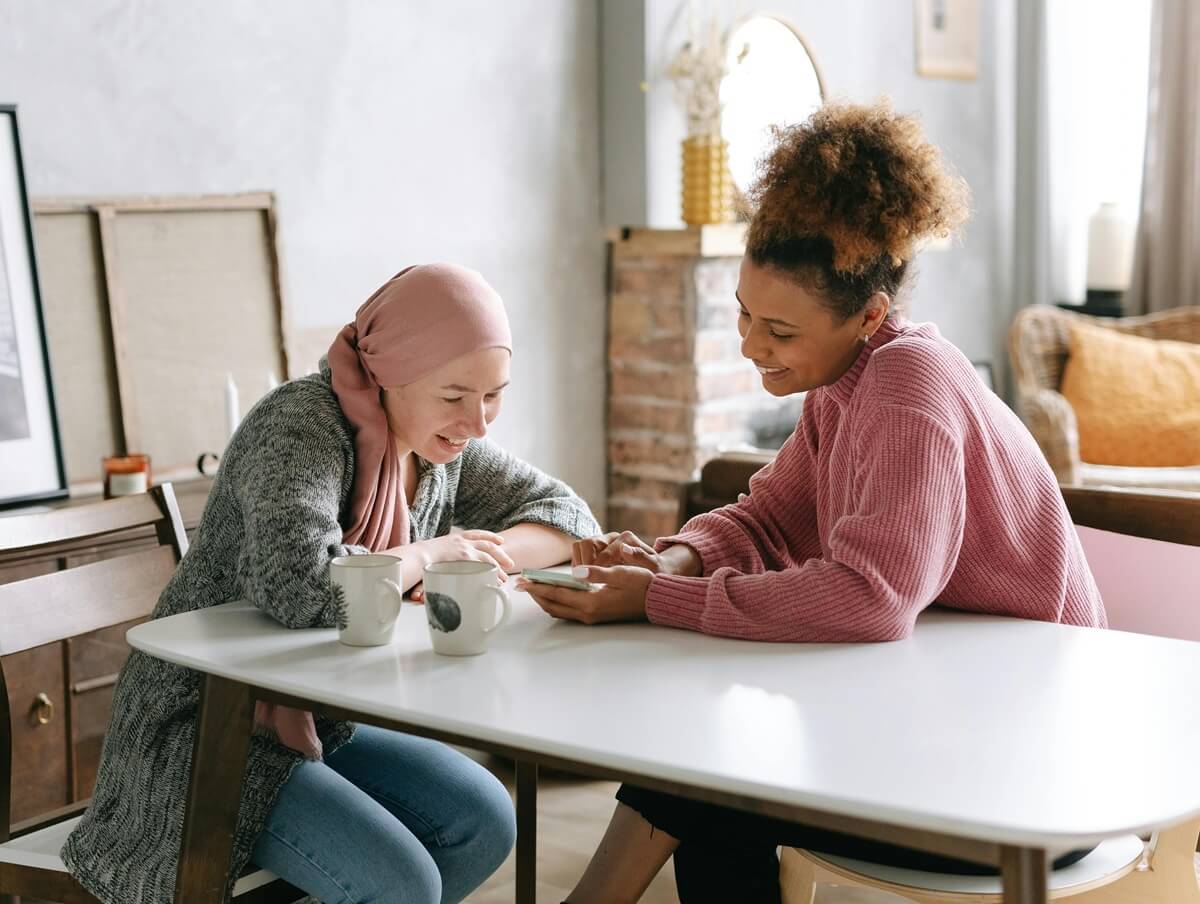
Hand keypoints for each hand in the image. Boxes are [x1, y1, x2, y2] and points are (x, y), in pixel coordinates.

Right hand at [405, 531, 514, 602]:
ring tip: (503, 578)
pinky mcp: (465, 558)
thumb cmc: (422, 557)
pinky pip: (482, 565)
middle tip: (509, 563)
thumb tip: (447, 564)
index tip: (500, 541)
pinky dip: (490, 572)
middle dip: (500, 554)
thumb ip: (445, 555)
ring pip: (488, 557)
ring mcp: (465, 549)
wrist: (417, 555)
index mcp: (457, 537)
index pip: (478, 534)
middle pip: (488, 545)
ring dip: (497, 568)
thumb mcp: (436, 551)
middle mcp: (463, 541)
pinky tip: (494, 579)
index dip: (490, 537)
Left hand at [516, 564, 653, 624]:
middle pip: (553, 604)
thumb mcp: (620, 573)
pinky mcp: (595, 616)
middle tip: (520, 584)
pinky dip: (555, 602)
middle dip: (535, 594)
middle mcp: (588, 613)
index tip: (523, 581)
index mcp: (591, 602)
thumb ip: (595, 572)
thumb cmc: (641, 584)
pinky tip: (553, 593)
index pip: (557, 593)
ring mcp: (591, 616)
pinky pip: (567, 611)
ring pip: (559, 610)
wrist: (655, 600)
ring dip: (544, 599)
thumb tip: (575, 571)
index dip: (537, 587)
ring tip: (532, 588)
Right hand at [572, 531, 664, 572]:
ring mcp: (603, 541)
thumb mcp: (653, 567)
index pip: (605, 551)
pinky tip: (585, 575)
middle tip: (586, 579)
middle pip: (589, 542)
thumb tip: (624, 549)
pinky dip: (578, 562)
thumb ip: (640, 557)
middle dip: (585, 562)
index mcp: (626, 539)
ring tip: (584, 578)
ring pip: (581, 544)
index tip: (594, 581)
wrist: (652, 569)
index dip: (597, 567)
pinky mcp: (596, 547)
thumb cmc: (653, 571)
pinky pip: (579, 549)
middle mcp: (613, 536)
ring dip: (579, 561)